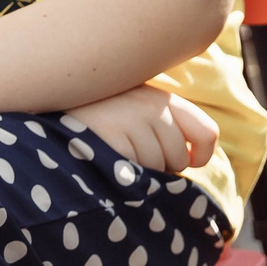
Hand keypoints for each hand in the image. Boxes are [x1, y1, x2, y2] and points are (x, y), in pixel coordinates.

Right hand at [62, 84, 220, 173]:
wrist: (59, 93)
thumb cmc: (105, 108)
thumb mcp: (141, 105)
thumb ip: (168, 123)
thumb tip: (193, 159)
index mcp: (166, 99)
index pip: (207, 133)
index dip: (203, 155)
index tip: (189, 162)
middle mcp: (153, 108)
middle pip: (180, 158)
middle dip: (163, 167)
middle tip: (138, 155)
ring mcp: (131, 122)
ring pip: (156, 167)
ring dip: (141, 170)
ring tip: (120, 152)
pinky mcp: (110, 137)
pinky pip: (133, 170)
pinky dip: (124, 173)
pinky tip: (110, 157)